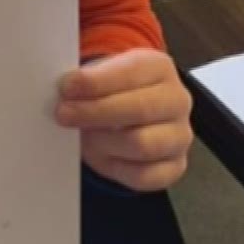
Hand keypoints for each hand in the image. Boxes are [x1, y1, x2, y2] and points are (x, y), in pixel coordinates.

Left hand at [55, 48, 193, 191]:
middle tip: (64, 114)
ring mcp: (179, 136)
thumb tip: (63, 90)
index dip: (96, 81)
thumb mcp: (102, 73)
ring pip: (142, 145)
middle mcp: (177, 101)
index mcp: (160, 68)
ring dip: (104, 142)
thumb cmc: (112, 90)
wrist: (133, 112)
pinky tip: (99, 155)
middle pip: (139, 109)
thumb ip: (86, 79)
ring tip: (82, 137)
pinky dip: (116, 168)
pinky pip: (144, 175)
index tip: (67, 87)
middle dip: (96, 112)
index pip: (132, 72)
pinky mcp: (175, 167)